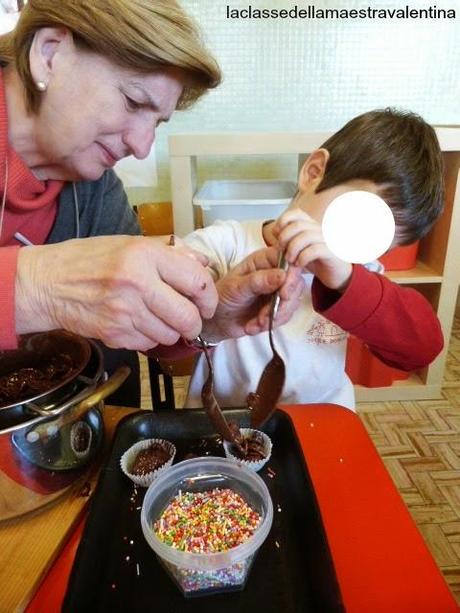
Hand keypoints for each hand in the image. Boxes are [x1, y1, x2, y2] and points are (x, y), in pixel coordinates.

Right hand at [15, 235, 217, 350]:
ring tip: (159, 319)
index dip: (209, 297)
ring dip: (171, 331)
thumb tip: (203, 264)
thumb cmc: (88, 259)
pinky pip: (148, 344)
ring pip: (169, 335)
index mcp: (144, 255)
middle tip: (191, 320)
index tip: (207, 303)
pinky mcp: (114, 335)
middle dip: (195, 323)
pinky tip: (138, 323)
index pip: (196, 281)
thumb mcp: (129, 243)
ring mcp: (125, 313)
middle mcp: (137, 284)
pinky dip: (149, 338)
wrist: (46, 284)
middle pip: (187, 317)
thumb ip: (170, 253)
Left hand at [201, 246, 303, 339]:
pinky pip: (286, 316)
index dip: (292, 277)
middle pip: (296, 284)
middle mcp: (275, 272)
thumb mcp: (237, 287)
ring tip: (255, 323)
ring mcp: (279, 290)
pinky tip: (253, 326)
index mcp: (265, 260)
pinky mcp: (279, 306)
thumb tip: (283, 275)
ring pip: (292, 302)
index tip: (284, 295)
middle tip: (266, 316)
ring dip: (275, 317)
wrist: (217, 319)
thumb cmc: (223, 296)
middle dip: (283, 304)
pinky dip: (271, 324)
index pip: (289, 261)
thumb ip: (259, 281)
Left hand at [272, 208, 352, 290]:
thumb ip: (287, 242)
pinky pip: (315, 250)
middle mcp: (319, 229)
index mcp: (310, 226)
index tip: (277, 234)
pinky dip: (303, 257)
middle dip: (284, 238)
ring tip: (290, 260)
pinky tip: (300, 264)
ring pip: (306, 236)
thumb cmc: (316, 261)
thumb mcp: (298, 250)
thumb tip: (273, 235)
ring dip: (292, 249)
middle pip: (297, 225)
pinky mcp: (332, 252)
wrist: (336, 274)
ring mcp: (326, 240)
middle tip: (281, 250)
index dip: (283, 220)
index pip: (296, 213)